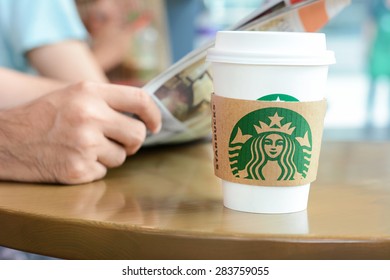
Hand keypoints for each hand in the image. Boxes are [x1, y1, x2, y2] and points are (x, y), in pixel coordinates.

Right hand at [0, 82, 160, 183]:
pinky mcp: (79, 169)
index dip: (154, 114)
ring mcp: (84, 144)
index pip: (140, 100)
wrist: (6, 141)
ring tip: (84, 147)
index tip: (155, 125)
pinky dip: (93, 168)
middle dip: (132, 141)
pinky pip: (103, 171)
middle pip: (137, 134)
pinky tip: (73, 159)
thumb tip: (141, 115)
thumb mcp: (73, 95)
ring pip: (122, 157)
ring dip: (109, 155)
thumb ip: (106, 101)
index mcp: (90, 92)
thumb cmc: (43, 116)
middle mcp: (90, 116)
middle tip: (119, 142)